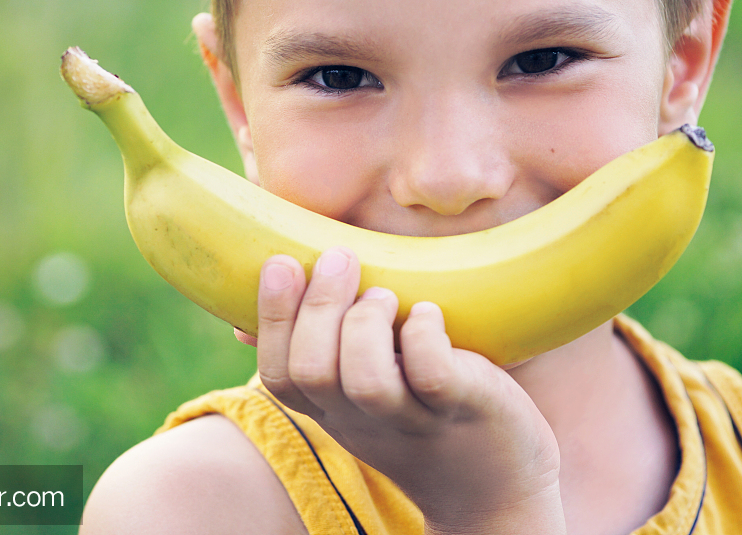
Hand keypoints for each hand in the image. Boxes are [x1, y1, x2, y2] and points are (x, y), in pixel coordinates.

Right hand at [256, 247, 565, 534]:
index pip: (278, 376)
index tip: (282, 261)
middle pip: (312, 372)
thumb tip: (243, 322)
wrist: (498, 484)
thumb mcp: (359, 395)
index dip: (273, 317)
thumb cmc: (421, 413)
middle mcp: (363, 421)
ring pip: (367, 381)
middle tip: (340, 257)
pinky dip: (423, 334)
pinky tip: (429, 312)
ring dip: (367, 322)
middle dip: (318, 306)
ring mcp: (413, 418)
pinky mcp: (461, 408)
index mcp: (332, 410)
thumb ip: (321, 354)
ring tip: (385, 294)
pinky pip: (432, 376)